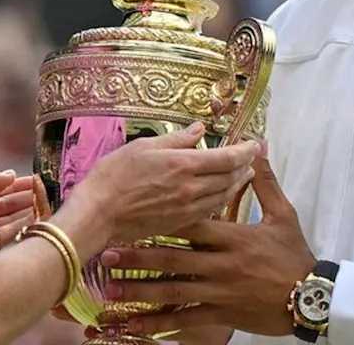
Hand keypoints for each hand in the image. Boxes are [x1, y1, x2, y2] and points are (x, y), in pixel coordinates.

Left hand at [0, 170, 38, 253]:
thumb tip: (12, 175)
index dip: (16, 184)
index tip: (36, 179)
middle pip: (4, 204)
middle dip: (25, 196)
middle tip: (45, 189)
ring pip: (9, 218)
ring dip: (28, 209)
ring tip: (46, 200)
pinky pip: (9, 233)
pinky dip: (24, 224)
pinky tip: (38, 216)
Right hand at [70, 122, 259, 243]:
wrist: (98, 214)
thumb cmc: (114, 176)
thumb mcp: (143, 147)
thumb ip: (176, 139)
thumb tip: (199, 130)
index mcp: (183, 165)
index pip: (227, 158)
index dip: (245, 151)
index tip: (255, 144)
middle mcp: (191, 188)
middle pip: (230, 177)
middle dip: (245, 166)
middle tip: (253, 157)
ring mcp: (187, 208)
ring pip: (223, 196)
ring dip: (237, 184)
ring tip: (244, 174)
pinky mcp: (180, 223)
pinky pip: (210, 210)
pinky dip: (221, 199)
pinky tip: (222, 194)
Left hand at [99, 151, 315, 337]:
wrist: (311, 298)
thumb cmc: (294, 254)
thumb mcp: (284, 214)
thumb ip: (266, 183)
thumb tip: (259, 149)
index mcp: (234, 238)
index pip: (193, 225)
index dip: (164, 219)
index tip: (136, 214)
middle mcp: (222, 265)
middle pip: (174, 259)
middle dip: (139, 257)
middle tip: (108, 254)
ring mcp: (220, 292)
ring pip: (174, 291)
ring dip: (141, 290)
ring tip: (111, 287)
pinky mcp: (222, 315)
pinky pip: (186, 319)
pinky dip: (160, 323)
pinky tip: (136, 324)